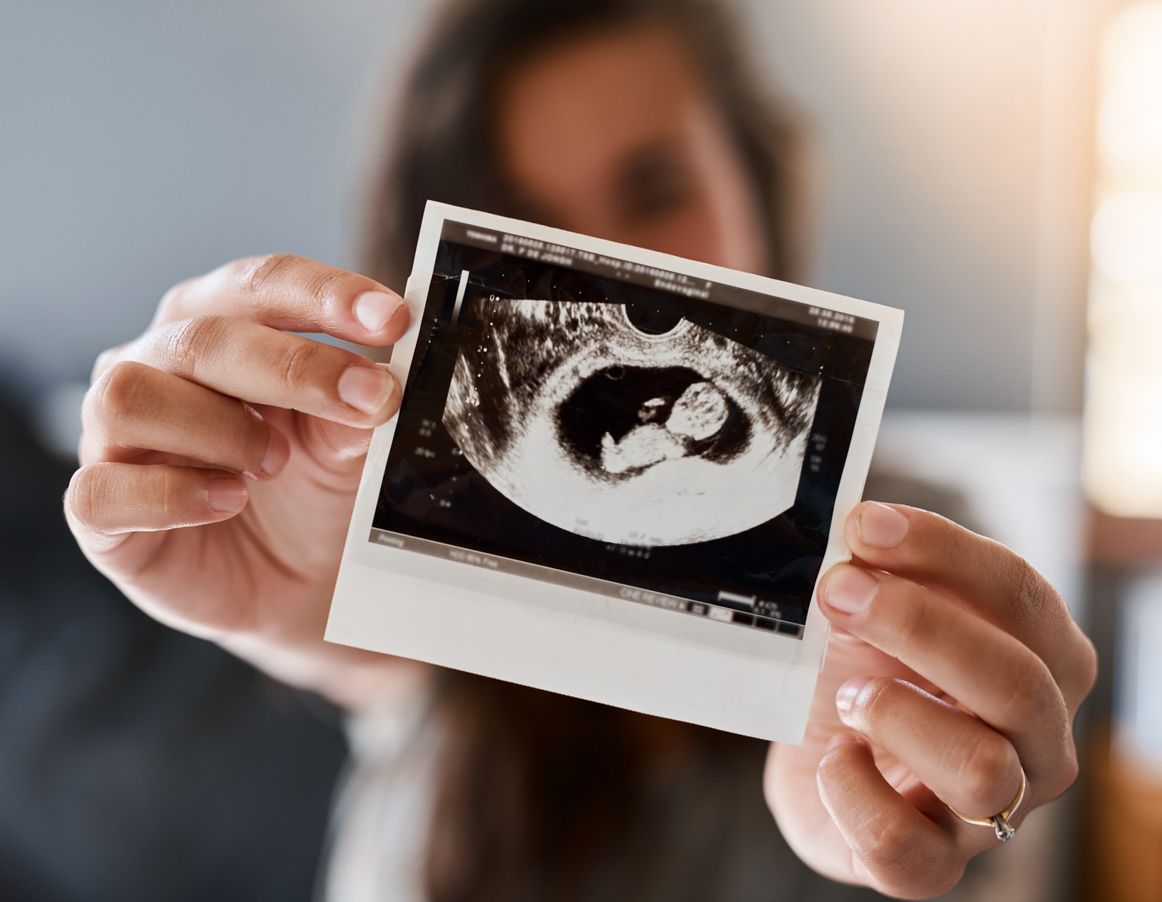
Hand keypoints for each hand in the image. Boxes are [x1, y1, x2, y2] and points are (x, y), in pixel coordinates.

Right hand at [64, 254, 418, 705]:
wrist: (290, 584)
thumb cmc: (308, 491)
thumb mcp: (345, 447)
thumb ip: (355, 411)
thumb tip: (380, 387)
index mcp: (217, 324)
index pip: (261, 285)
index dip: (326, 295)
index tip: (394, 318)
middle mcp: (156, 365)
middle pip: (202, 336)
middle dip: (296, 366)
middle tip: (370, 399)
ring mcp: (115, 435)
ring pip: (132, 395)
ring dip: (221, 427)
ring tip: (276, 463)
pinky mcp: (99, 509)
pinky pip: (104, 489)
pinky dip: (175, 495)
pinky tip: (229, 500)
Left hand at [764, 503, 1095, 898]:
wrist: (821, 755)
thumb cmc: (866, 670)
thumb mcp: (877, 609)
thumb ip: (883, 569)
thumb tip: (862, 530)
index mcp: (1042, 660)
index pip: (1021, 596)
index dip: (941, 553)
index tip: (864, 526)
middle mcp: (1038, 740)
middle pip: (1017, 682)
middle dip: (918, 626)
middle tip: (836, 591)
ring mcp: (992, 813)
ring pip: (982, 772)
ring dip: (896, 714)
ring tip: (845, 693)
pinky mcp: (930, 866)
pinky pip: (906, 846)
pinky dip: (853, 793)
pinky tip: (832, 757)